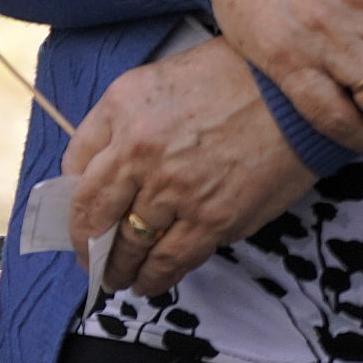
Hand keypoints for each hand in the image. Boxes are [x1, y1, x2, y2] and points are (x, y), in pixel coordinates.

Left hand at [66, 39, 315, 295]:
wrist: (290, 93)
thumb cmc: (225, 79)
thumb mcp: (152, 82)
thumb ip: (117, 123)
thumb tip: (93, 169)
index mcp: (122, 113)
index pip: (76, 171)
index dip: (71, 204)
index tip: (75, 222)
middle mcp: (140, 152)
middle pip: (96, 214)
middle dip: (88, 246)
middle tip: (89, 261)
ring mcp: (176, 189)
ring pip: (132, 244)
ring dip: (119, 269)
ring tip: (117, 278)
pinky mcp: (213, 219)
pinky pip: (172, 260)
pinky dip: (155, 278)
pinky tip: (147, 283)